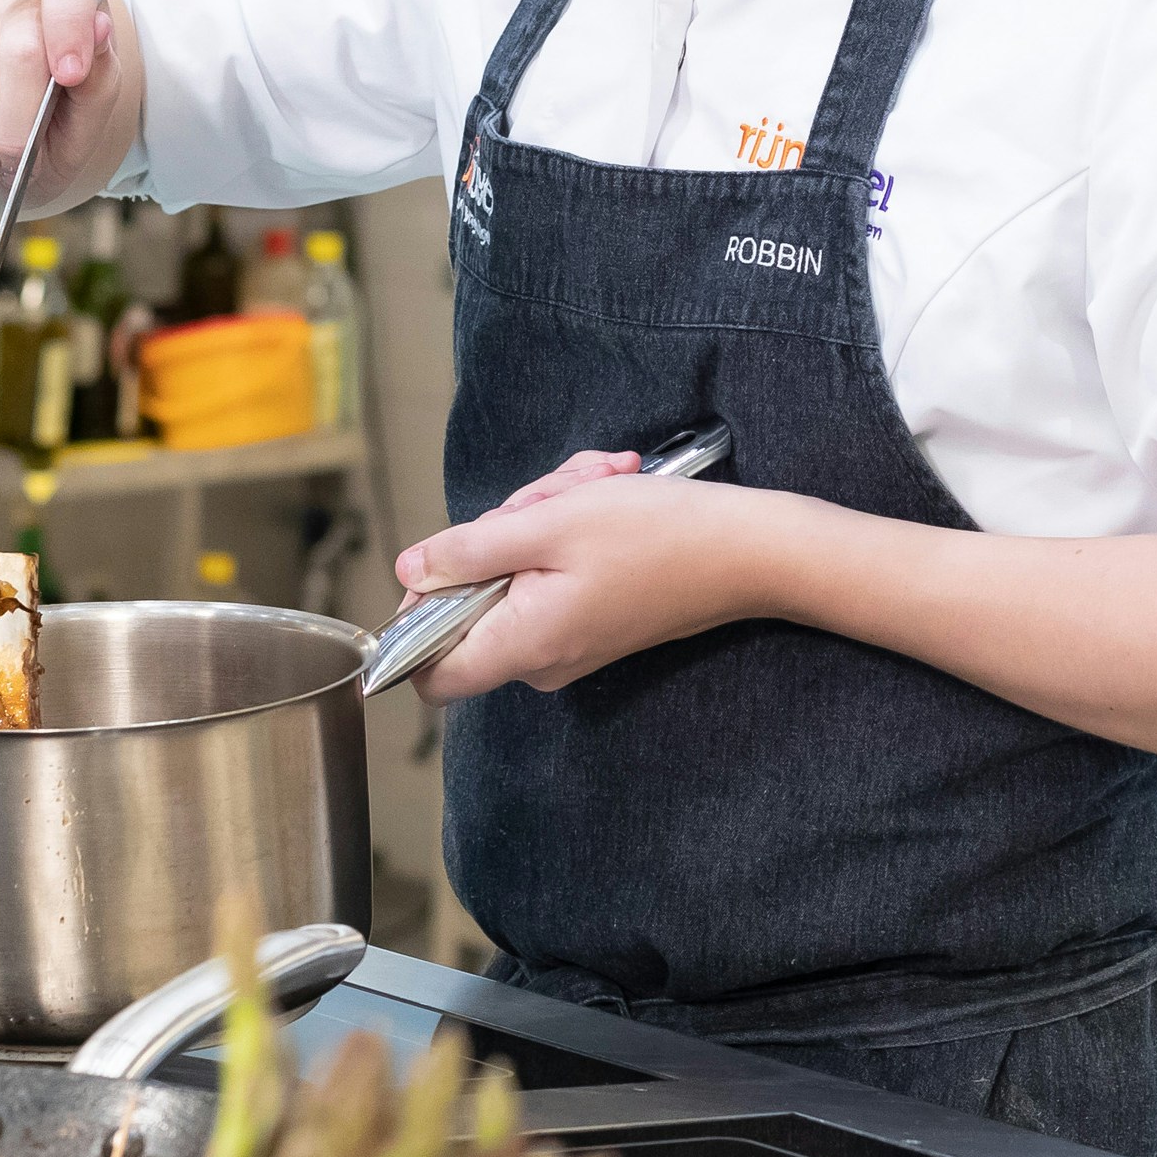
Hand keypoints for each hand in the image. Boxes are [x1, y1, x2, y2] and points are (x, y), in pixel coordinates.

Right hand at [0, 0, 131, 218]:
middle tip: (18, 157)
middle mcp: (8, 1)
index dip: (72, 15)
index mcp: (63, 10)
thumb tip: (100, 27)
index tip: (72, 75)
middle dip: (23, 126)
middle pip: (23, 48)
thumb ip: (100, 84)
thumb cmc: (37, 146)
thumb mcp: (81, 130)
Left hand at [392, 451, 776, 696]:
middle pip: (475, 598)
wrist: (747, 550)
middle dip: (503, 529)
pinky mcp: (592, 620)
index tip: (442, 562)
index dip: (415, 618)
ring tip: (594, 483)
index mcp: (523, 644)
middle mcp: (541, 658)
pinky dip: (569, 528)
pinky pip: (551, 572)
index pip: (429, 673)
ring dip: (544, 514)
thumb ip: (467, 551)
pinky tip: (605, 492)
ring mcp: (568, 641)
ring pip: (515, 571)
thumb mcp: (548, 524)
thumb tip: (408, 571)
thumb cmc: (657, 535)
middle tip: (552, 495)